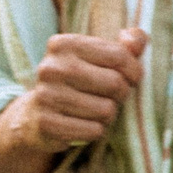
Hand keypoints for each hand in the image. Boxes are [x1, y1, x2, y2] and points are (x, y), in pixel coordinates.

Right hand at [2, 28, 148, 153]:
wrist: (36, 114)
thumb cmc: (79, 81)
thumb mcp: (100, 56)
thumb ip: (127, 44)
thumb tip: (136, 41)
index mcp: (64, 44)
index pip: (119, 56)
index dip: (134, 71)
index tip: (130, 78)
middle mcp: (51, 67)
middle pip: (115, 83)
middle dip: (121, 94)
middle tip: (110, 96)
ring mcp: (45, 95)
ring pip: (106, 110)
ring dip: (108, 114)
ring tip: (94, 110)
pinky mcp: (45, 123)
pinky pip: (93, 130)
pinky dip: (95, 131)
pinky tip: (82, 124)